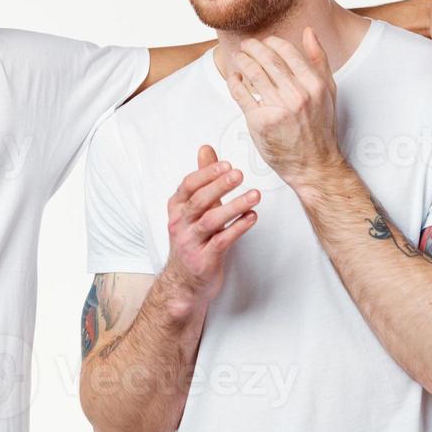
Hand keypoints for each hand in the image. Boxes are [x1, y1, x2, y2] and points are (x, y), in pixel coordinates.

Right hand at [162, 145, 258, 303]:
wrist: (184, 283)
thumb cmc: (192, 241)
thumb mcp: (192, 209)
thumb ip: (202, 179)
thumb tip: (206, 149)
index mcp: (177, 209)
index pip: (188, 186)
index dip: (207, 174)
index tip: (227, 165)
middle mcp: (181, 224)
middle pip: (198, 201)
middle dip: (219, 186)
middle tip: (239, 174)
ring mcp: (191, 243)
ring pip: (210, 221)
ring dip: (233, 207)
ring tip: (254, 196)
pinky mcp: (204, 260)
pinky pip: (222, 241)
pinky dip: (238, 228)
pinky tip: (252, 217)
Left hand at [227, 31, 342, 188]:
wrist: (313, 164)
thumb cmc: (320, 127)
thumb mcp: (328, 91)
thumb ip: (319, 60)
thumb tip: (308, 31)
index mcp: (314, 84)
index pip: (286, 51)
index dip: (271, 42)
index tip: (264, 42)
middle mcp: (296, 95)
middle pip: (267, 60)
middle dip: (252, 48)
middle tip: (245, 45)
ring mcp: (277, 108)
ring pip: (252, 73)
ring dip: (241, 61)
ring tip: (238, 58)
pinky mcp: (260, 121)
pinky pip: (241, 94)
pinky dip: (234, 81)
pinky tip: (234, 78)